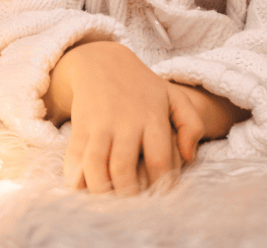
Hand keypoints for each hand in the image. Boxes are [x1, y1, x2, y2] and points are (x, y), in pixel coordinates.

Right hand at [44, 41, 204, 195]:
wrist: (101, 60)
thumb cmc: (142, 85)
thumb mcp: (173, 96)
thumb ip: (191, 124)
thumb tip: (189, 157)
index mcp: (151, 116)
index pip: (159, 160)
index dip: (160, 184)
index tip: (160, 196)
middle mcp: (125, 121)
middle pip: (124, 169)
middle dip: (127, 194)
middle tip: (131, 206)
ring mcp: (100, 124)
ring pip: (96, 166)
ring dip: (101, 190)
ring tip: (109, 200)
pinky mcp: (80, 125)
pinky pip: (75, 157)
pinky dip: (76, 177)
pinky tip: (83, 188)